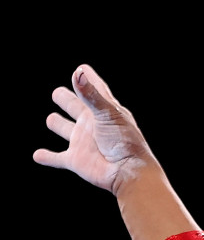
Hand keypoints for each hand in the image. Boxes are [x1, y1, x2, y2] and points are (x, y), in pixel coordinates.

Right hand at [33, 65, 155, 193]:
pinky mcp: (76, 160)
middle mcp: (90, 124)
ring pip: (64, 129)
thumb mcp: (108, 113)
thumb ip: (90, 94)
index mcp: (102, 109)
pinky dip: (47, 157)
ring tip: (51, 119)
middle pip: (74, 106)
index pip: (94, 88)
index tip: (82, 68)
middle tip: (58, 93)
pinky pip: (57, 158)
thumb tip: (77, 73)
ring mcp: (82, 142)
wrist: (128, 171)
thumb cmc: (125, 141)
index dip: (87, 78)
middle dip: (65, 99)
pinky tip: (38, 156)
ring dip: (57, 124)